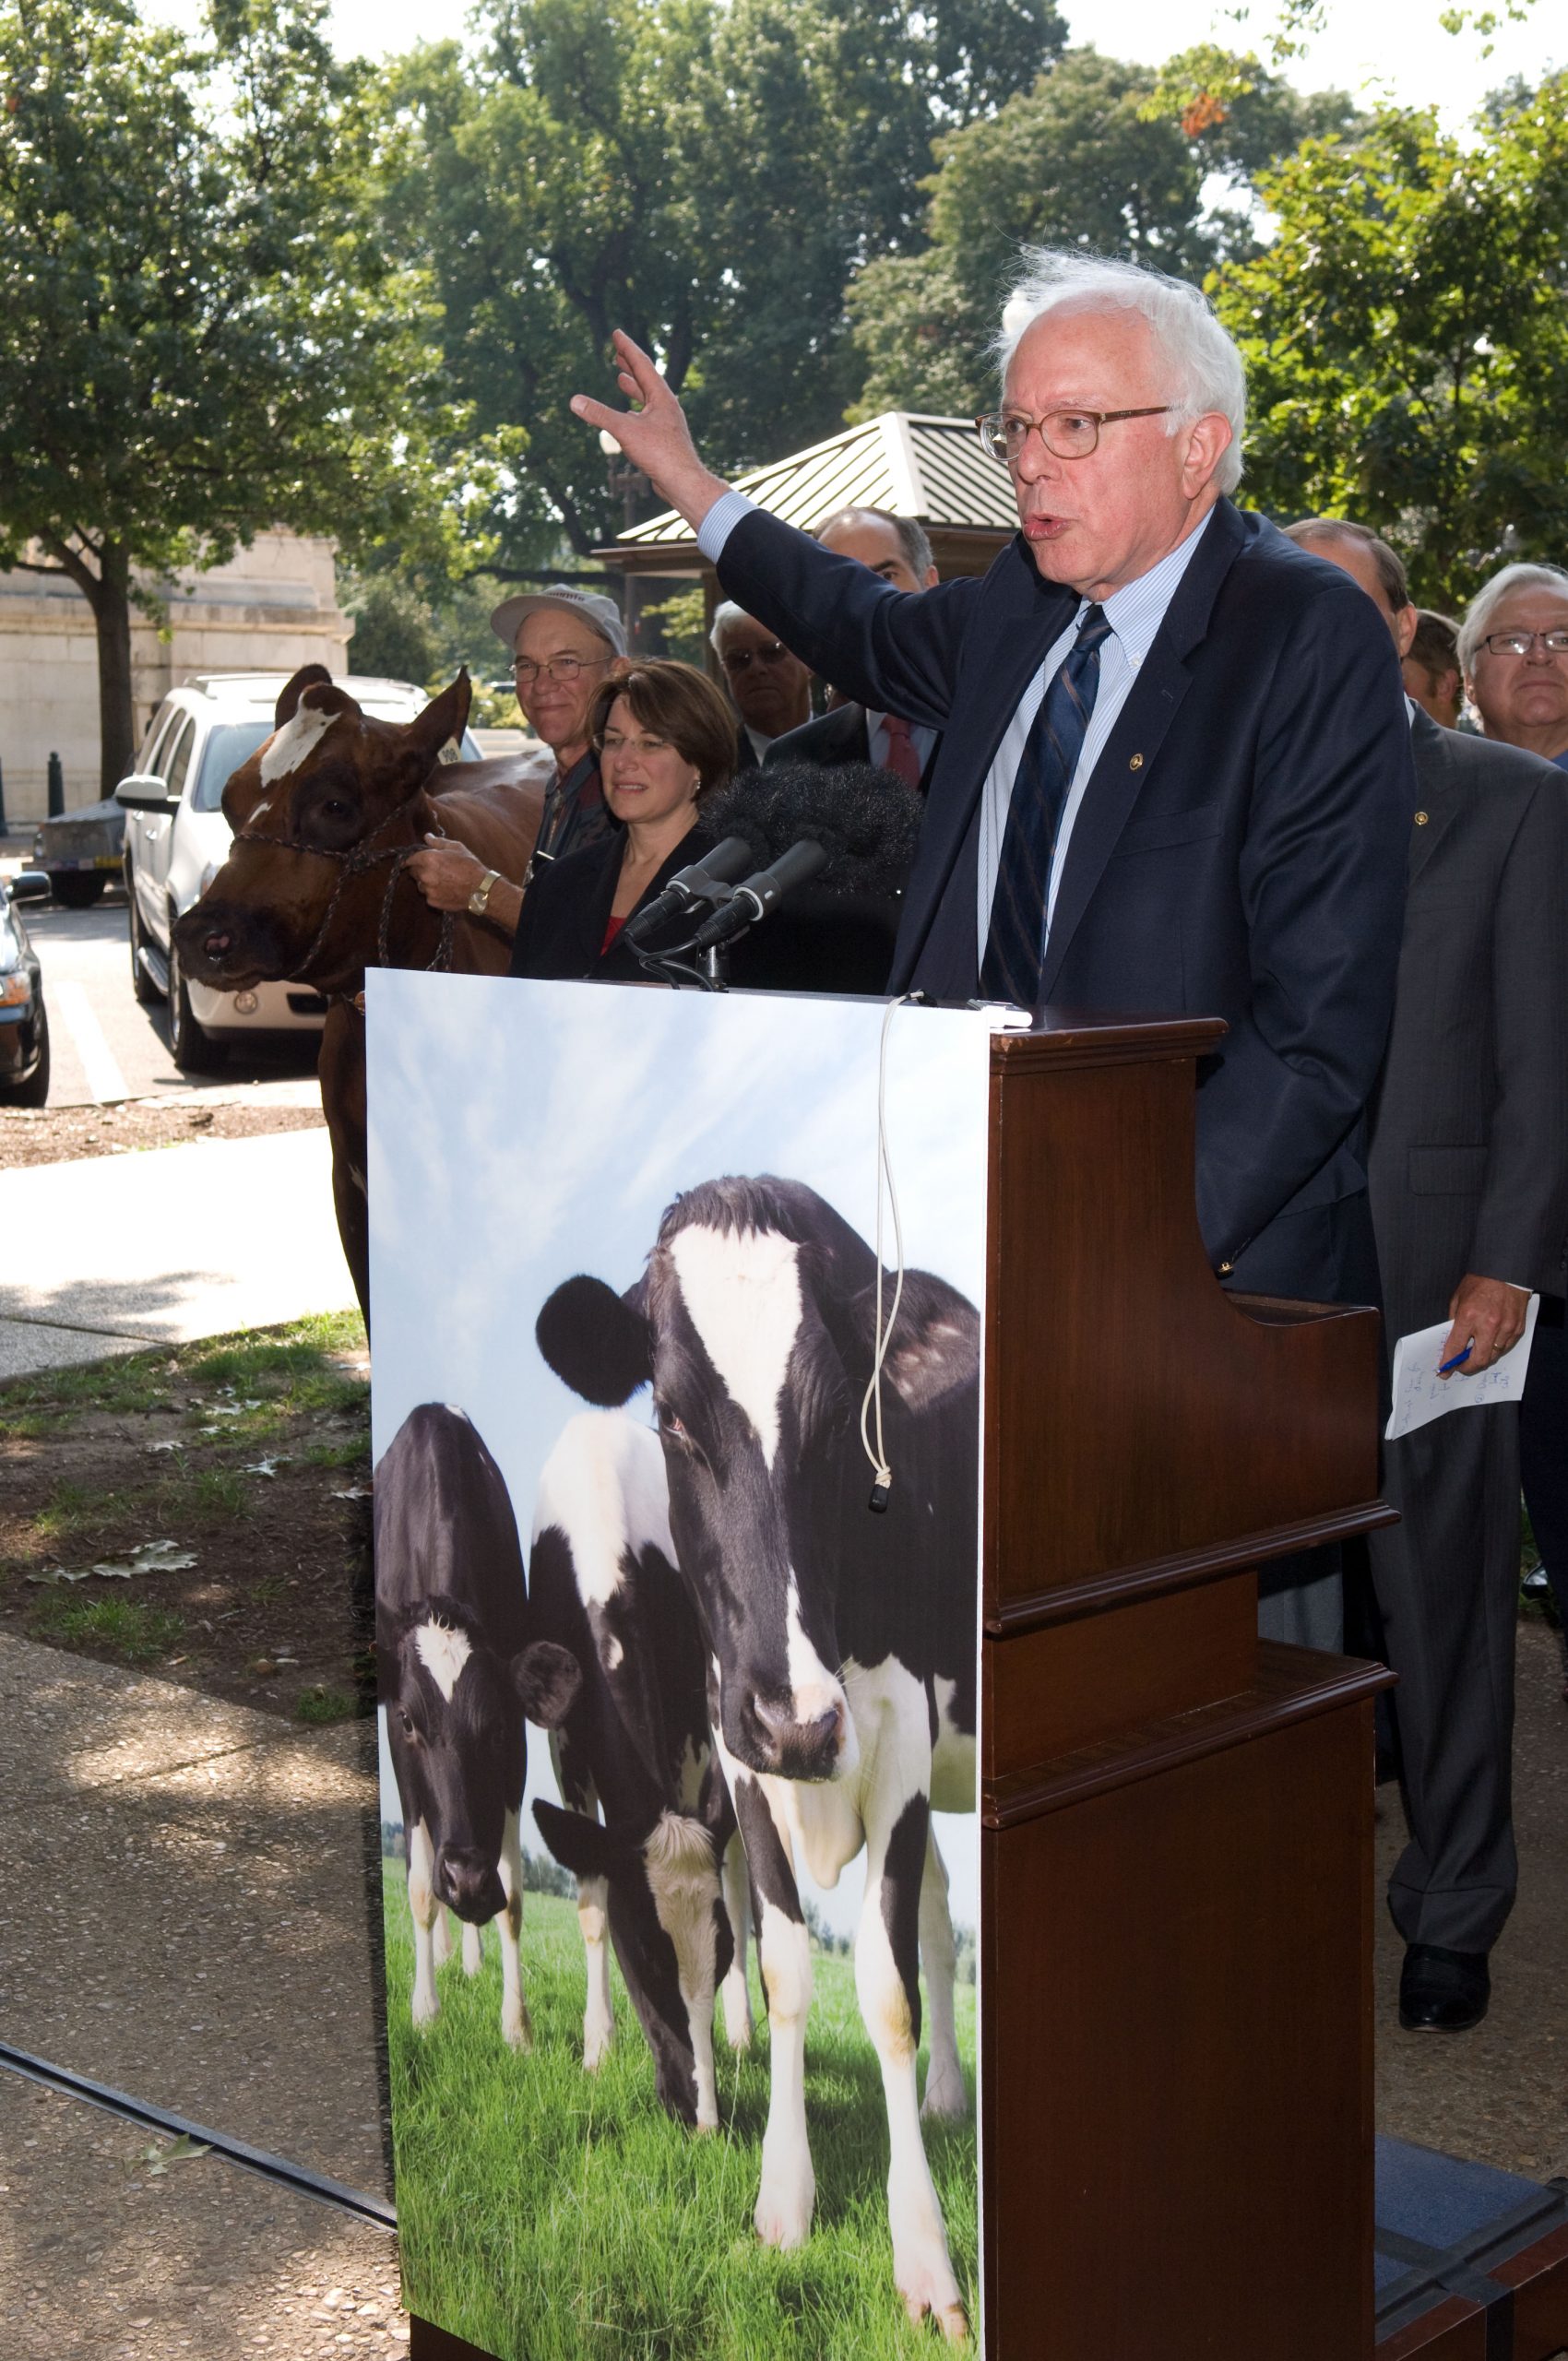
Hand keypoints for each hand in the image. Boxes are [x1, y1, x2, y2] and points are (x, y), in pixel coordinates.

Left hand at [406, 837, 488, 912]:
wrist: (481, 889)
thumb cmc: (470, 866)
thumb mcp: (456, 848)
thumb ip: (438, 842)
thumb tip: (427, 837)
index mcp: (429, 858)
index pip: (410, 859)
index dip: (411, 859)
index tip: (412, 861)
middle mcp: (425, 874)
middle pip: (413, 872)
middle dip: (420, 870)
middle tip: (433, 870)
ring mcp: (428, 889)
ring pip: (420, 885)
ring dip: (426, 882)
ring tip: (442, 881)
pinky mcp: (432, 901)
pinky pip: (428, 896)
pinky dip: (433, 893)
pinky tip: (446, 890)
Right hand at [570, 331, 728, 527]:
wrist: (683, 482)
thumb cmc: (660, 454)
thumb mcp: (625, 431)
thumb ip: (599, 414)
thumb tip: (574, 401)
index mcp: (661, 397)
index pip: (642, 365)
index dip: (628, 348)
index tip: (617, 333)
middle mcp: (666, 406)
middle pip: (646, 379)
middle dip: (630, 364)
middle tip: (618, 351)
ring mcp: (665, 423)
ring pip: (646, 399)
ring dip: (633, 387)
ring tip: (621, 377)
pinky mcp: (663, 439)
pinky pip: (646, 417)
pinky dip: (634, 410)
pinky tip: (628, 415)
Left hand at [1437, 1273, 1530, 1374]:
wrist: (1506, 1270)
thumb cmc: (1480, 1282)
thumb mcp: (1458, 1298)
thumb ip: (1454, 1320)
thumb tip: (1452, 1340)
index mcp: (1469, 1316)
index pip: (1456, 1347)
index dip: (1448, 1362)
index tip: (1444, 1371)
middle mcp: (1488, 1325)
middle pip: (1478, 1360)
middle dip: (1467, 1368)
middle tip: (1461, 1367)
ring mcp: (1506, 1328)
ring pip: (1494, 1356)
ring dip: (1483, 1358)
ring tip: (1476, 1352)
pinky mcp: (1518, 1328)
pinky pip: (1506, 1347)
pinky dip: (1496, 1349)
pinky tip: (1490, 1342)